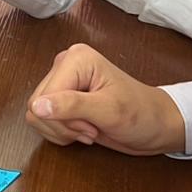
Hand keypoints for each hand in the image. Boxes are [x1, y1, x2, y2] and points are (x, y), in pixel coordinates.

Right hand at [25, 44, 185, 155]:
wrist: (155, 126)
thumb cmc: (141, 114)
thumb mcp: (109, 111)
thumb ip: (71, 106)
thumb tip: (37, 106)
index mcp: (75, 59)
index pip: (44, 96)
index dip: (64, 118)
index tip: (92, 123)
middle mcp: (64, 66)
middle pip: (36, 105)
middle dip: (63, 125)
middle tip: (91, 126)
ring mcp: (62, 83)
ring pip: (36, 114)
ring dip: (61, 131)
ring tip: (88, 128)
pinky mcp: (61, 98)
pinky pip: (41, 120)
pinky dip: (60, 132)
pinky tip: (81, 129)